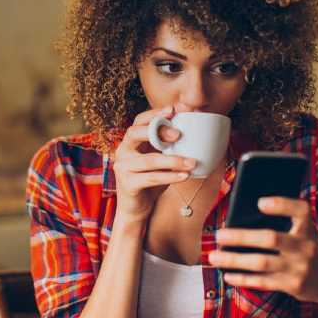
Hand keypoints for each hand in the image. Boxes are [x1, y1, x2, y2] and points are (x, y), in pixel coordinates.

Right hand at [112, 105, 196, 222]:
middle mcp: (123, 151)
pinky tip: (184, 176)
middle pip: (135, 133)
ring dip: (173, 160)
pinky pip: (151, 178)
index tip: (172, 110)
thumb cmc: (150, 180)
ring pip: (148, 160)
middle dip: (158, 131)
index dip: (154, 114)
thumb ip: (168, 147)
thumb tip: (195, 133)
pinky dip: (170, 177)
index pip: (139, 121)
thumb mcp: (159, 160)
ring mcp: (123, 168)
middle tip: (179, 135)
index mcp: (131, 142)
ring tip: (191, 162)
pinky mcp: (128, 184)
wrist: (136, 208)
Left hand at [208, 197, 317, 304]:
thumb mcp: (303, 231)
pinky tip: (227, 275)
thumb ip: (283, 222)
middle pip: (271, 239)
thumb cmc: (306, 247)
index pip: (300, 211)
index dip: (281, 205)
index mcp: (308, 227)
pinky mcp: (292, 286)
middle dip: (242, 237)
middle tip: (219, 235)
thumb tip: (240, 219)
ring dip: (235, 260)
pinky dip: (243, 278)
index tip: (260, 203)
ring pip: (262, 263)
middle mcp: (305, 247)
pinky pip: (263, 282)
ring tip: (214, 256)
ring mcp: (299, 268)